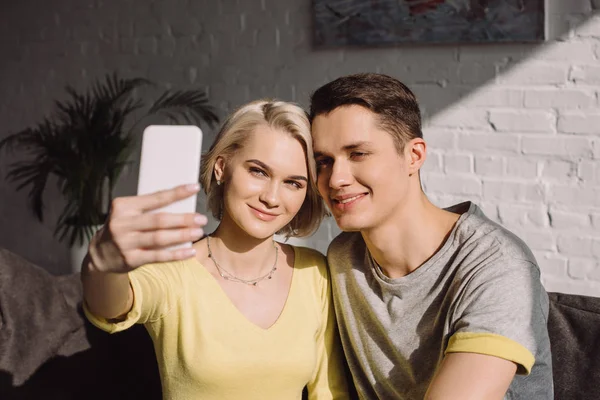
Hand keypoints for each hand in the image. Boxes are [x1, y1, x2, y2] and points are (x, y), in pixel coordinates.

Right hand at [87, 183, 206, 272]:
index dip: (176, 193)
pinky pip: (158, 256)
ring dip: (182, 235)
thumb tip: (182, 205)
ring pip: (159, 238)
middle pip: (159, 220)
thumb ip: (148, 209)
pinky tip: (190, 251)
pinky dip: (176, 254)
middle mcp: (122, 224)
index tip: (194, 188)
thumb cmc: (122, 228)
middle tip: (201, 219)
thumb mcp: (128, 213)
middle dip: (183, 219)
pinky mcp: (130, 259)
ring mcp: (125, 243)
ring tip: (198, 232)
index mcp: (123, 206)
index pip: (155, 198)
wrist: (99, 254)